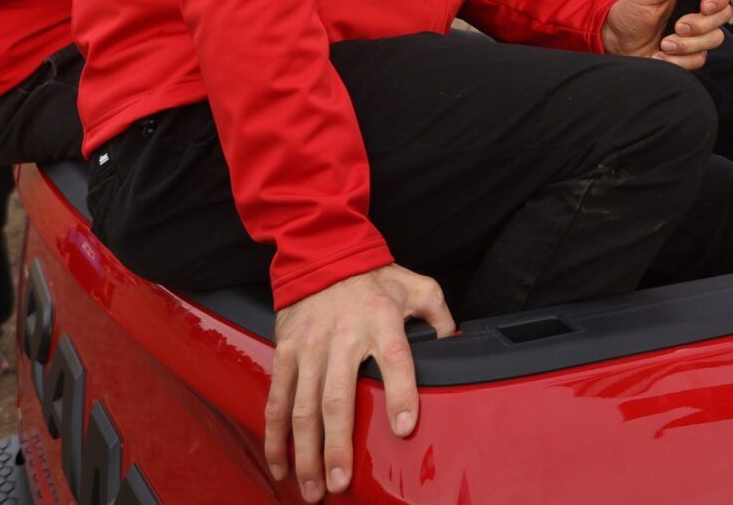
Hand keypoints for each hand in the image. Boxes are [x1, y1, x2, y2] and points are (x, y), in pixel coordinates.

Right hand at [267, 264, 456, 499]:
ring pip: (303, 407)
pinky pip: (277, 399)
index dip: (400, 394)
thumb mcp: (417, 286)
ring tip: (312, 488)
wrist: (321, 251)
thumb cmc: (374, 276)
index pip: (396, 359)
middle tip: (340, 482)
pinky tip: (280, 465)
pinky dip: (274, 435)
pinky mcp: (285, 352)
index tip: (404, 428)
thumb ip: (439, 316)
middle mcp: (342, 336)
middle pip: (338, 398)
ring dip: (305, 452)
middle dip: (337, 446)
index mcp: (381, 320)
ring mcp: (309, 347)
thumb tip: (457, 347)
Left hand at [602, 0, 732, 68]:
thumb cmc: (630, 14)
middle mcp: (698, 12)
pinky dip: (678, 60)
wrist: (617, 43)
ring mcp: (696, 34)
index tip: (705, 6)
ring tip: (664, 44)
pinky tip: (661, 55)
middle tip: (677, 26)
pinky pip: (699, 59)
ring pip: (714, 39)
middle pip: (723, 16)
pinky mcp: (690, 54)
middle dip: (700, 25)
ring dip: (687, 44)